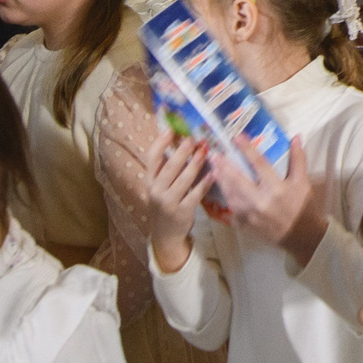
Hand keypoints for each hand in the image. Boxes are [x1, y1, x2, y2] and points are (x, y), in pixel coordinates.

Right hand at [144, 136, 213, 274]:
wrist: (164, 234)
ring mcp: (168, 202)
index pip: (152, 158)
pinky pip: (195, 194)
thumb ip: (166, 167)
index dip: (160, 142)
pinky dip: (205, 183)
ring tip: (205, 150)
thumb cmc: (165, 202)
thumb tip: (178, 139)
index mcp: (149, 180)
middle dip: (182, 151)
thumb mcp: (159, 185)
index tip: (170, 129)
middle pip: (169, 167)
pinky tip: (213, 173)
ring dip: (195, 163)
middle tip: (194, 138)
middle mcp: (156, 190)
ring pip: (183, 180)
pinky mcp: (182, 212)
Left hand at [206, 137, 328, 270]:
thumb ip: (298, 159)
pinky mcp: (245, 225)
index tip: (237, 137)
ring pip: (231, 195)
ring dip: (221, 181)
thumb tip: (296, 137)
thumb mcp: (303, 182)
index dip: (247, 149)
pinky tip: (220, 188)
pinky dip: (225, 198)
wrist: (301, 236)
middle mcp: (261, 202)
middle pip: (238, 180)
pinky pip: (231, 210)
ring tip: (213, 168)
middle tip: (214, 154)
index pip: (259, 164)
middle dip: (224, 166)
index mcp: (277, 189)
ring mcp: (251, 215)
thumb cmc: (302, 207)